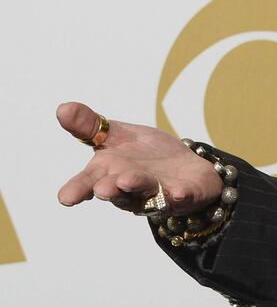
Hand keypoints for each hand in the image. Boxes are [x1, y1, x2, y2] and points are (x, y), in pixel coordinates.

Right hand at [57, 102, 222, 214]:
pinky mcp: (184, 195)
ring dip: (138, 187)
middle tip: (102, 189)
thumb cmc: (144, 154)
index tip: (66, 198)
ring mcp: (158, 194)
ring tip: (128, 181)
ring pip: (147, 193)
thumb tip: (62, 108)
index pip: (89, 183)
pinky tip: (179, 192)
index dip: (77, 190)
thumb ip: (90, 125)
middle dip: (109, 189)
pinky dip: (180, 195)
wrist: (184, 166)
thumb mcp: (118, 135)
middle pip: (117, 192)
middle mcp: (130, 190)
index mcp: (109, 174)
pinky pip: (182, 197)